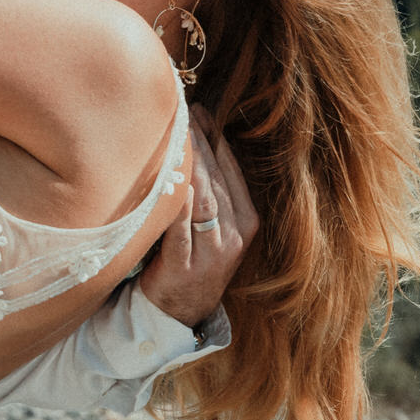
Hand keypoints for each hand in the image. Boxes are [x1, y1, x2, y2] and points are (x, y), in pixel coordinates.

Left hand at [138, 108, 258, 331]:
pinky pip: (181, 230)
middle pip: (217, 180)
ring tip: (176, 136)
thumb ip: (209, 188)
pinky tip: (172, 183)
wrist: (179, 309)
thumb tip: (195, 136)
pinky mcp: (185, 267)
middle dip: (201, 144)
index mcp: (246, 220)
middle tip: (182, 113)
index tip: (200, 110)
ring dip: (190, 166)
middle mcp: (234, 235)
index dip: (216, 138)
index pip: (232, 170)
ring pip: (203, 201)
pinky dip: (177, 205)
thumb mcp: (211, 223)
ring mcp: (212, 253)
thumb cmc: (192, 255)